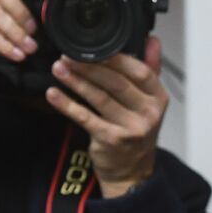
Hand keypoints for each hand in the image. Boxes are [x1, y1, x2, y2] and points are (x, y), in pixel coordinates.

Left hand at [45, 35, 168, 197]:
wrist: (131, 172)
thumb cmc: (136, 132)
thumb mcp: (148, 101)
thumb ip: (150, 69)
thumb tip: (152, 40)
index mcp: (158, 98)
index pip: (140, 71)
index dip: (116, 58)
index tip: (94, 48)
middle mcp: (148, 113)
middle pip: (116, 83)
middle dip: (89, 67)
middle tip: (68, 57)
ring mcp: (130, 128)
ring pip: (99, 98)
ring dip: (76, 82)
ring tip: (58, 69)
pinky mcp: (110, 140)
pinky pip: (85, 117)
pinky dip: (67, 104)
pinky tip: (53, 94)